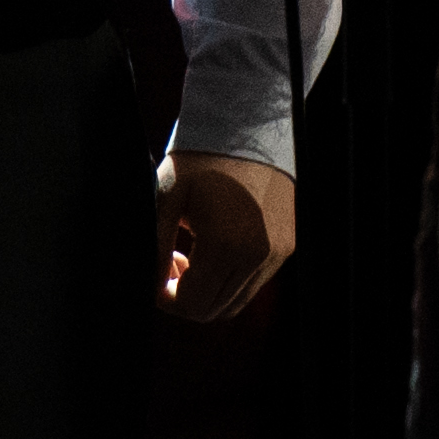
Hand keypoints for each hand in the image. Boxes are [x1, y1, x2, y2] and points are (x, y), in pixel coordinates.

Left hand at [156, 150, 299, 327]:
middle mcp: (259, 254)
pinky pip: (255, 280)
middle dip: (186, 296)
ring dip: (210, 289)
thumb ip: (155, 248)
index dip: (166, 299)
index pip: (192, 305)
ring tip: (194, 255)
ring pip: (237, 301)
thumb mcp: (166, 200)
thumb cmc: (203, 160)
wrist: (249, 128)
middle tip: (173, 261)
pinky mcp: (287, 244)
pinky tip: (216, 245)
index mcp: (227, 245)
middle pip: (215, 310)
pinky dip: (231, 276)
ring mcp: (279, 251)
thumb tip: (151, 286)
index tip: (157, 273)